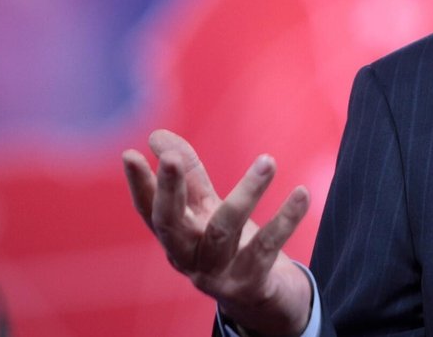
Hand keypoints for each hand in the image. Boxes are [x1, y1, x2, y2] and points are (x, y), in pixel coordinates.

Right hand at [122, 129, 312, 336]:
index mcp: (176, 236)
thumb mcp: (207, 209)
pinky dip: (285, 219)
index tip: (130, 154)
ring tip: (268, 161)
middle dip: (170, 191)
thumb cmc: (229, 246)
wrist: (262, 299)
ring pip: (224, 230)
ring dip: (246, 193)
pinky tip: (302, 193)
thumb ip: (188, 175)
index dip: (139, 184)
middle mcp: (187, 258)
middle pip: (171, 224)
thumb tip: (156, 134)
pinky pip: (266, 248)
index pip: (150, 209)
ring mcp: (216, 274)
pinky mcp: (248, 285)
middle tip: (173, 159)